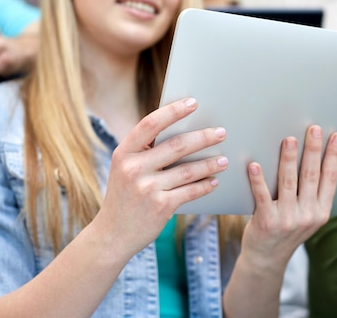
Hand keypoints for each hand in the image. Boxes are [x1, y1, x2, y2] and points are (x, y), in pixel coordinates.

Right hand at [90, 98, 227, 259]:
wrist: (112, 235)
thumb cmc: (125, 196)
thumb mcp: (125, 169)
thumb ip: (145, 152)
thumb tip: (182, 130)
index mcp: (124, 153)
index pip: (151, 124)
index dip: (173, 111)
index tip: (193, 102)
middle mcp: (133, 168)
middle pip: (176, 145)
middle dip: (203, 137)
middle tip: (221, 132)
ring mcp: (147, 188)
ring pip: (188, 170)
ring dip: (210, 163)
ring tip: (223, 160)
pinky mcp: (161, 206)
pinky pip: (190, 191)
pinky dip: (205, 185)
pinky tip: (214, 181)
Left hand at [241, 125, 336, 268]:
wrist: (267, 257)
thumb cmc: (290, 230)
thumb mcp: (313, 219)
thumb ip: (324, 200)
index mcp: (322, 211)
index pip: (331, 178)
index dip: (334, 156)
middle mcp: (308, 215)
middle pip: (311, 176)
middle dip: (313, 150)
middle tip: (314, 129)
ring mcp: (287, 219)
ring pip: (288, 182)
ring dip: (288, 159)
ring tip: (289, 140)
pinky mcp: (266, 221)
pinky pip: (262, 196)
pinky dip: (258, 180)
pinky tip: (255, 165)